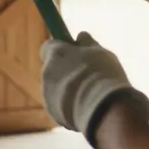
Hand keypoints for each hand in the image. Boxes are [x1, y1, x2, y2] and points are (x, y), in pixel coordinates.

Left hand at [40, 32, 148, 148]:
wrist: (103, 109)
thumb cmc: (103, 75)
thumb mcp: (100, 52)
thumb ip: (87, 43)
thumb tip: (81, 36)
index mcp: (55, 54)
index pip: (49, 46)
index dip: (61, 49)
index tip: (74, 52)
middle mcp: (46, 73)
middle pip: (53, 69)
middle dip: (66, 71)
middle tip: (87, 76)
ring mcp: (47, 94)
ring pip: (56, 88)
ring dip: (68, 89)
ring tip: (91, 95)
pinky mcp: (53, 113)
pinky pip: (60, 106)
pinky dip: (70, 106)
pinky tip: (87, 107)